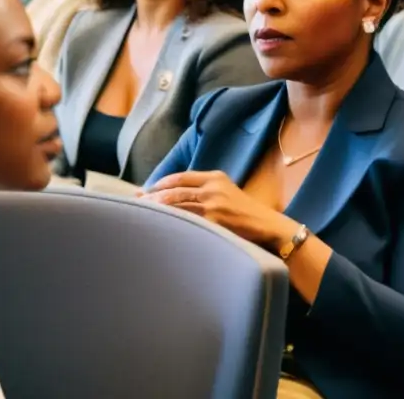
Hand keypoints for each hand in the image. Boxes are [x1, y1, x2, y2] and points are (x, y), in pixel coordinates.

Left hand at [141, 170, 296, 248]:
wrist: (266, 225)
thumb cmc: (245, 211)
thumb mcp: (226, 191)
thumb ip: (205, 189)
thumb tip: (175, 196)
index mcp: (215, 177)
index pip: (181, 177)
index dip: (160, 183)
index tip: (145, 190)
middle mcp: (212, 187)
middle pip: (174, 190)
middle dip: (153, 196)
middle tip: (137, 202)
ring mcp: (213, 204)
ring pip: (177, 204)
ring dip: (157, 209)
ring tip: (141, 214)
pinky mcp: (214, 221)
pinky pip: (187, 221)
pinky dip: (171, 222)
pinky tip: (159, 226)